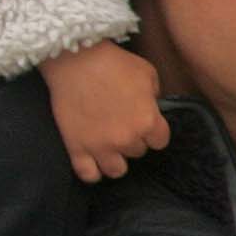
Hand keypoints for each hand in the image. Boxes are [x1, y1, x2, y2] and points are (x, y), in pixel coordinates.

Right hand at [38, 40, 170, 181]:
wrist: (75, 60)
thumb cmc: (113, 62)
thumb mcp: (147, 73)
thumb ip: (155, 95)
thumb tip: (152, 106)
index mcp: (147, 122)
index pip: (160, 141)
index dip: (153, 132)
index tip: (145, 123)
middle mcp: (126, 139)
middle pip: (137, 152)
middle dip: (132, 139)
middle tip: (121, 124)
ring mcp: (100, 146)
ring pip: (117, 170)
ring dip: (116, 159)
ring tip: (110, 146)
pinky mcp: (76, 147)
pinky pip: (88, 175)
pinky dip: (92, 172)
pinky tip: (93, 162)